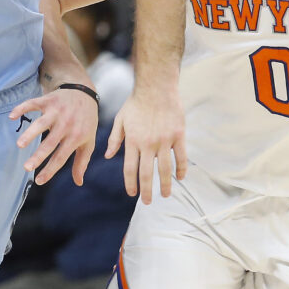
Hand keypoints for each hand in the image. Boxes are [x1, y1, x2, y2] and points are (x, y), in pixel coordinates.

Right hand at [11, 86, 98, 185]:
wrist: (84, 93)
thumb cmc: (85, 121)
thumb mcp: (89, 141)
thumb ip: (82, 162)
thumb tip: (78, 183)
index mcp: (76, 136)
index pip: (61, 157)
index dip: (50, 170)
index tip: (39, 181)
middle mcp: (66, 124)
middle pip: (50, 143)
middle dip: (38, 156)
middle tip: (27, 168)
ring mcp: (56, 111)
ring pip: (41, 123)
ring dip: (30, 133)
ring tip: (19, 145)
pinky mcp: (48, 100)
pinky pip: (33, 104)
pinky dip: (21, 108)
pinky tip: (11, 116)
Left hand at [105, 89, 185, 203]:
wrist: (156, 87)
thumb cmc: (136, 102)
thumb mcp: (120, 119)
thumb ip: (114, 138)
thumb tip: (107, 156)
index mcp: (133, 141)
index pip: (130, 168)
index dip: (130, 183)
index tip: (132, 194)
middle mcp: (148, 143)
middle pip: (147, 173)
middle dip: (147, 190)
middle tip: (148, 202)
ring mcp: (164, 140)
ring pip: (165, 169)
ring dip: (165, 184)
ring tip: (165, 195)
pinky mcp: (178, 135)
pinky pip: (181, 156)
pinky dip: (181, 169)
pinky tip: (180, 178)